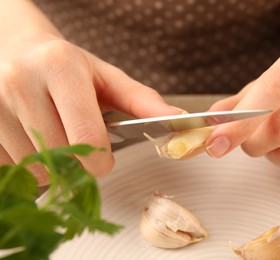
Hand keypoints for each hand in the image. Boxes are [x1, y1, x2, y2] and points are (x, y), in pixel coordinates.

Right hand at [0, 34, 181, 184]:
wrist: (16, 51)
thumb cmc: (66, 66)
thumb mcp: (106, 77)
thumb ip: (141, 100)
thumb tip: (176, 119)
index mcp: (59, 66)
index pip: (86, 138)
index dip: (101, 161)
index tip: (104, 159)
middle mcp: (19, 82)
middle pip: (61, 158)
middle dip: (78, 162)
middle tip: (79, 144)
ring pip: (34, 168)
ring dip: (53, 165)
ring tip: (55, 137)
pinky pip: (9, 167)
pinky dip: (27, 163)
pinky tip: (32, 138)